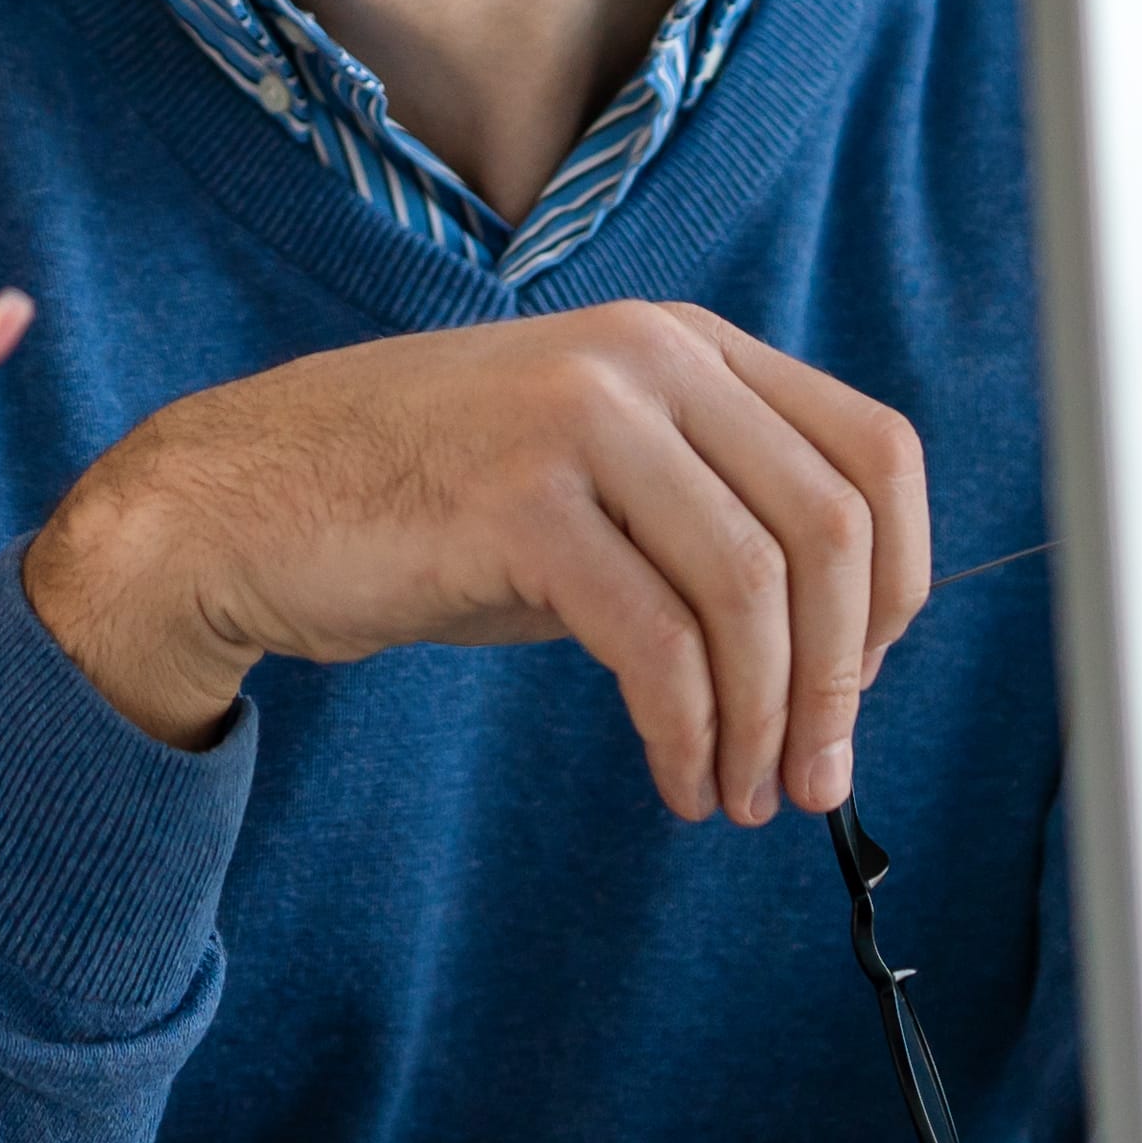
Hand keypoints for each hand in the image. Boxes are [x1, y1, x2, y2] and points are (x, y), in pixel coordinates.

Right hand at [20, 305, 927, 821]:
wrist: (241, 502)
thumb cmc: (423, 507)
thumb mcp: (593, 481)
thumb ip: (707, 524)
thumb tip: (840, 659)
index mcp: (685, 344)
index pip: (874, 453)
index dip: (901, 586)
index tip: (865, 685)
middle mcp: (647, 358)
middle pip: (830, 530)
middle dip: (842, 681)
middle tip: (815, 780)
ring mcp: (580, 417)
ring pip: (751, 591)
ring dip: (767, 723)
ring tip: (738, 798)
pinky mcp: (516, 498)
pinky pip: (656, 641)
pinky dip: (688, 733)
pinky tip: (676, 779)